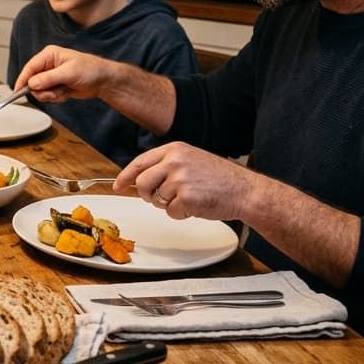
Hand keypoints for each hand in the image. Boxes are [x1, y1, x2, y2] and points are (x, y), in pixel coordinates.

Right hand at [13, 45, 114, 103]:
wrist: (103, 81)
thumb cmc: (90, 70)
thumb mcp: (69, 73)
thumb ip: (49, 78)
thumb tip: (32, 83)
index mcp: (49, 55)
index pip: (29, 68)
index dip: (22, 80)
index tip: (17, 91)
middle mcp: (47, 65)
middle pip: (32, 82)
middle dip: (43, 90)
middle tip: (54, 92)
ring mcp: (51, 76)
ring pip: (40, 91)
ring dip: (51, 95)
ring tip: (64, 90)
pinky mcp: (55, 86)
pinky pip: (48, 96)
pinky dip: (57, 97)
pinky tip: (67, 92)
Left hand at [116, 142, 254, 220]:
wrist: (245, 191)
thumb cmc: (220, 179)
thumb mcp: (191, 160)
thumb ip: (167, 165)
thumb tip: (141, 178)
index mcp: (174, 149)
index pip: (140, 162)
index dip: (125, 175)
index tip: (118, 185)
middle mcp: (175, 161)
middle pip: (141, 182)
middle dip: (147, 194)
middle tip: (162, 198)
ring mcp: (180, 179)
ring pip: (155, 199)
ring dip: (168, 204)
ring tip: (188, 198)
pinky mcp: (186, 197)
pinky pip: (170, 212)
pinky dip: (181, 214)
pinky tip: (196, 206)